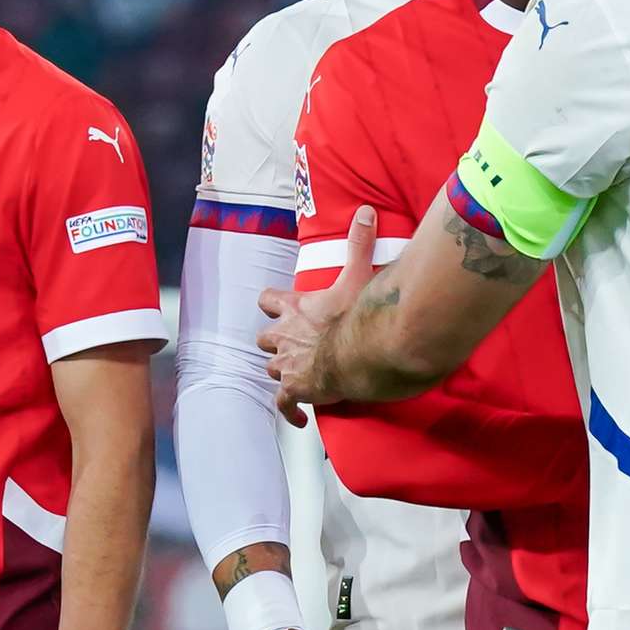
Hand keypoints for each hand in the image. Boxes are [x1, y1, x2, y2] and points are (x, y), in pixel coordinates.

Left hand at [258, 204, 377, 420]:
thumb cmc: (354, 316)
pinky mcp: (296, 391)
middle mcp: (284, 336)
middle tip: (291, 344)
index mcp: (294, 308)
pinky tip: (301, 418)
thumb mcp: (356, 274)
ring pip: (271, 369)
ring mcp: (287, 366)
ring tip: (298, 376)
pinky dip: (291, 411)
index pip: (269, 300)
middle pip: (265, 338)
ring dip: (282, 371)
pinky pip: (284, 405)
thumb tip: (365, 210)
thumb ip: (359, 243)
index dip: (273, 304)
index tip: (278, 306)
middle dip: (274, 341)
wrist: (355, 354)